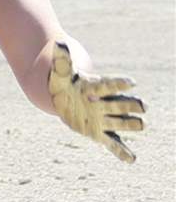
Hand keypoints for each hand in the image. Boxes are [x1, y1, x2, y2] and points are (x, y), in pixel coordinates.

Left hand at [48, 41, 144, 162]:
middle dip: (130, 105)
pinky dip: (121, 152)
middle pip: (119, 105)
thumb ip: (61, 59)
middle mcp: (102, 104)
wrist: (63, 97)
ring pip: (120, 123)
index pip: (107, 85)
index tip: (131, 82)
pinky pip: (112, 144)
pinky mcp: (99, 134)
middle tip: (142, 105)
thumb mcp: (60, 71)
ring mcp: (102, 120)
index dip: (118, 84)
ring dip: (129, 124)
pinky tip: (131, 159)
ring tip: (141, 124)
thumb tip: (59, 42)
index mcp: (94, 87)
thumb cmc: (64, 81)